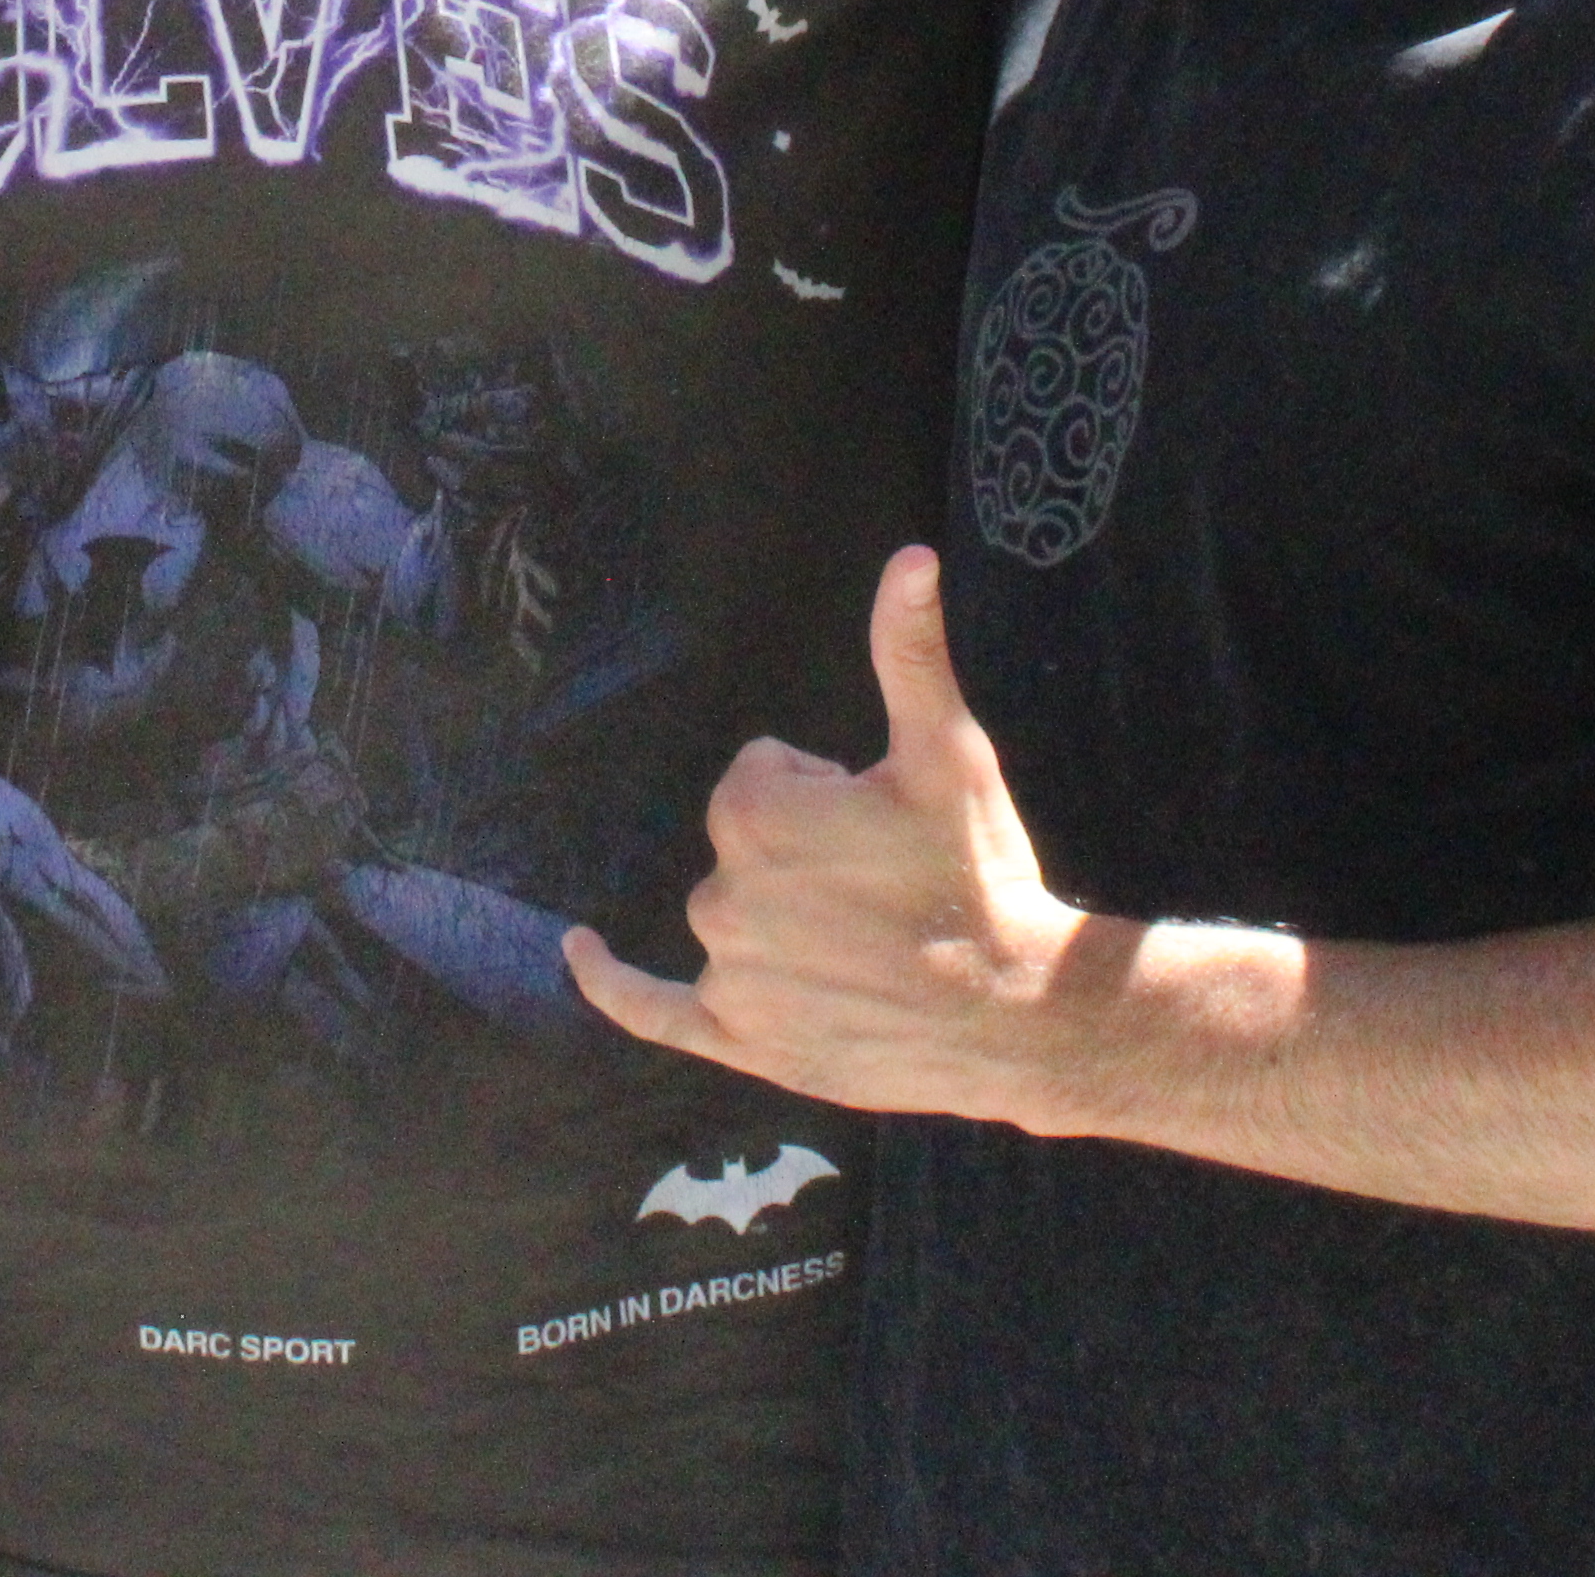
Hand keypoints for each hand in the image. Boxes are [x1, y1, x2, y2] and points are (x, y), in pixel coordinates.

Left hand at [563, 550, 1088, 1125]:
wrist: (1014, 1013)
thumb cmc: (979, 873)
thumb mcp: (948, 754)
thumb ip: (910, 651)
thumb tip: (910, 555)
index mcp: (756, 814)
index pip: (762, 774)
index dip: (825, 791)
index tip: (880, 822)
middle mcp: (722, 895)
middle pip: (745, 847)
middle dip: (804, 855)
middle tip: (885, 886)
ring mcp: (727, 975)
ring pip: (730, 917)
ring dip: (777, 918)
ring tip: (866, 944)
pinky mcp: (737, 1039)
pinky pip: (652, 1012)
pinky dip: (612, 985)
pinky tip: (580, 953)